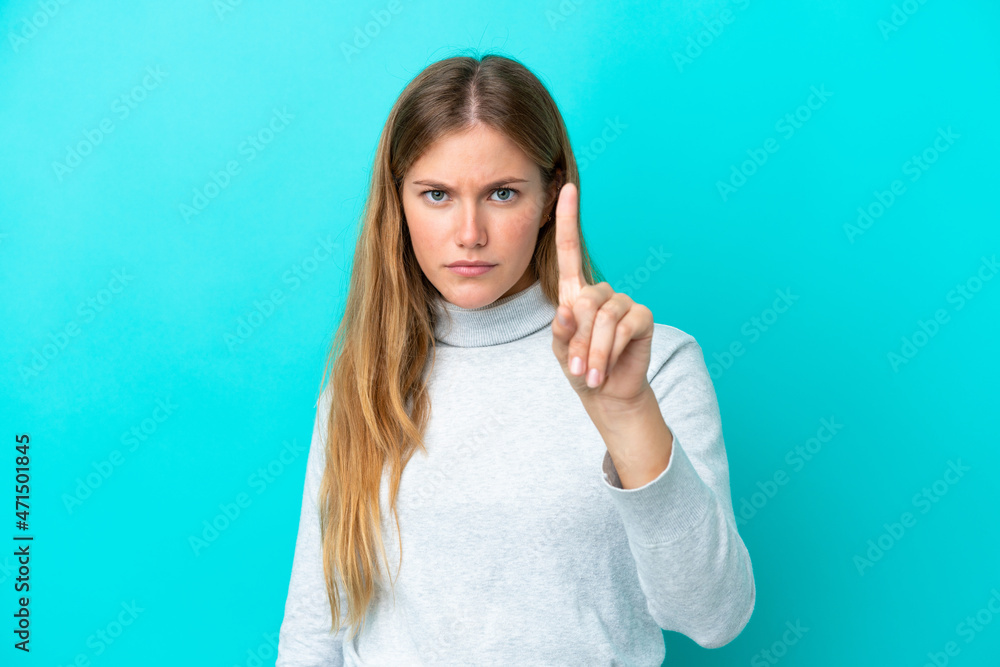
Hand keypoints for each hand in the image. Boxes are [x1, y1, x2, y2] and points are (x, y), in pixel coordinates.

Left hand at [550, 182, 654, 408]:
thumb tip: (567, 311)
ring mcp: (624, 302)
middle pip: (585, 301)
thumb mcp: (562, 351)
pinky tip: (606, 369)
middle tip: (576, 369)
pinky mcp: (642, 317)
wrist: (607, 394)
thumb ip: (561, 332)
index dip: (568, 219)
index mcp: (576, 293)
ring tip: (590, 375)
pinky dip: (610, 351)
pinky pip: (623, 328)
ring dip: (593, 351)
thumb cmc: (580, 369)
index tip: (567, 187)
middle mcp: (601, 292)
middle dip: (578, 340)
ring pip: (603, 318)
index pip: (570, 249)